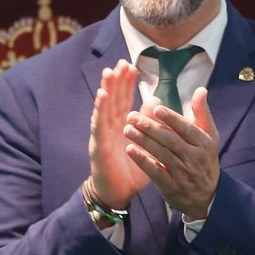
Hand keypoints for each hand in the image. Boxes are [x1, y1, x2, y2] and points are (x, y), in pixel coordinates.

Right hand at [87, 61, 146, 208]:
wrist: (119, 193)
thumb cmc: (131, 168)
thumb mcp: (146, 144)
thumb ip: (150, 123)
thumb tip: (156, 99)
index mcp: (122, 125)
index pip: (125, 100)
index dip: (127, 84)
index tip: (132, 66)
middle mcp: (110, 126)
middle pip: (113, 99)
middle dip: (116, 80)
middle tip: (121, 62)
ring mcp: (102, 134)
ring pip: (104, 108)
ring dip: (106, 89)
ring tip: (109, 72)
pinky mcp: (98, 144)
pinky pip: (98, 124)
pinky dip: (99, 109)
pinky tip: (102, 96)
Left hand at [123, 85, 219, 220]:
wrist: (206, 195)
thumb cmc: (204, 158)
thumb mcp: (210, 136)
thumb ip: (202, 113)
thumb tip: (201, 90)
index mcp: (204, 143)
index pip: (186, 128)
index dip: (171, 118)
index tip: (156, 108)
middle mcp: (194, 158)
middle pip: (170, 140)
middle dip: (150, 128)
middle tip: (132, 116)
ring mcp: (183, 173)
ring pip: (161, 154)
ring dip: (143, 141)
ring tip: (127, 129)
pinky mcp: (171, 186)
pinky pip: (155, 172)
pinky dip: (143, 161)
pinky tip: (130, 150)